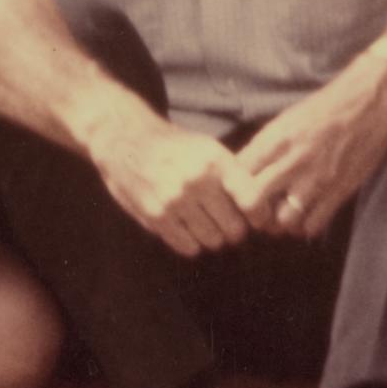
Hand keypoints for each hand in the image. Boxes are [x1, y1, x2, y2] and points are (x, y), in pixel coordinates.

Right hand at [88, 105, 255, 256]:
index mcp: (216, 161)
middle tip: (226, 223)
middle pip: (235, 228)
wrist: (125, 140)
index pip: (253, 199)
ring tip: (204, 223)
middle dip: (234, 230)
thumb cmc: (174, 146)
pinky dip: (191, 243)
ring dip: (212, 237)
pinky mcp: (156, 216)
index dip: (260, 216)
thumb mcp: (207, 148)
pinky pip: (188, 247)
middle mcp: (198, 181)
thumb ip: (232, 175)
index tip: (257, 220)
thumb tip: (261, 208)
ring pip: (213, 241)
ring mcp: (176, 200)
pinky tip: (186, 229)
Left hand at [222, 54, 386, 241]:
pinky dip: (304, 226)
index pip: (236, 175)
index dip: (232, 188)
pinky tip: (305, 216)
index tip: (238, 191)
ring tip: (281, 216)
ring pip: (281, 222)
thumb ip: (265, 147)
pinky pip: (312, 225)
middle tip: (257, 211)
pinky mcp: (338, 192)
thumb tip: (245, 170)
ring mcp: (316, 180)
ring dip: (278, 224)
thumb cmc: (327, 107)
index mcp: (275, 140)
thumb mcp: (286, 119)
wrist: (371, 101)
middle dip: (250, 212)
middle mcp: (291, 161)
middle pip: (251, 203)